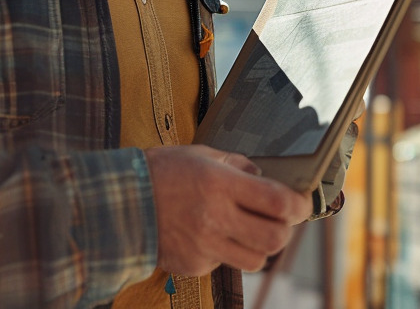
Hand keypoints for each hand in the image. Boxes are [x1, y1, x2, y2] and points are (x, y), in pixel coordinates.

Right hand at [144, 145, 311, 275]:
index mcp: (220, 184)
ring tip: (248, 230)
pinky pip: (225, 263)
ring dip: (259, 246)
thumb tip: (261, 175)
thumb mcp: (199, 154)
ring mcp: (205, 246)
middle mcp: (216, 218)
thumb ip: (235, 164)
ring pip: (256, 260)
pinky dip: (227, 251)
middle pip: (275, 238)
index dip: (298, 205)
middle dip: (284, 229)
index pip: (278, 203)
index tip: (300, 202)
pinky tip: (211, 235)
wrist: (119, 202)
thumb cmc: (159, 172)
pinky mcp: (194, 265)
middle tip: (278, 218)